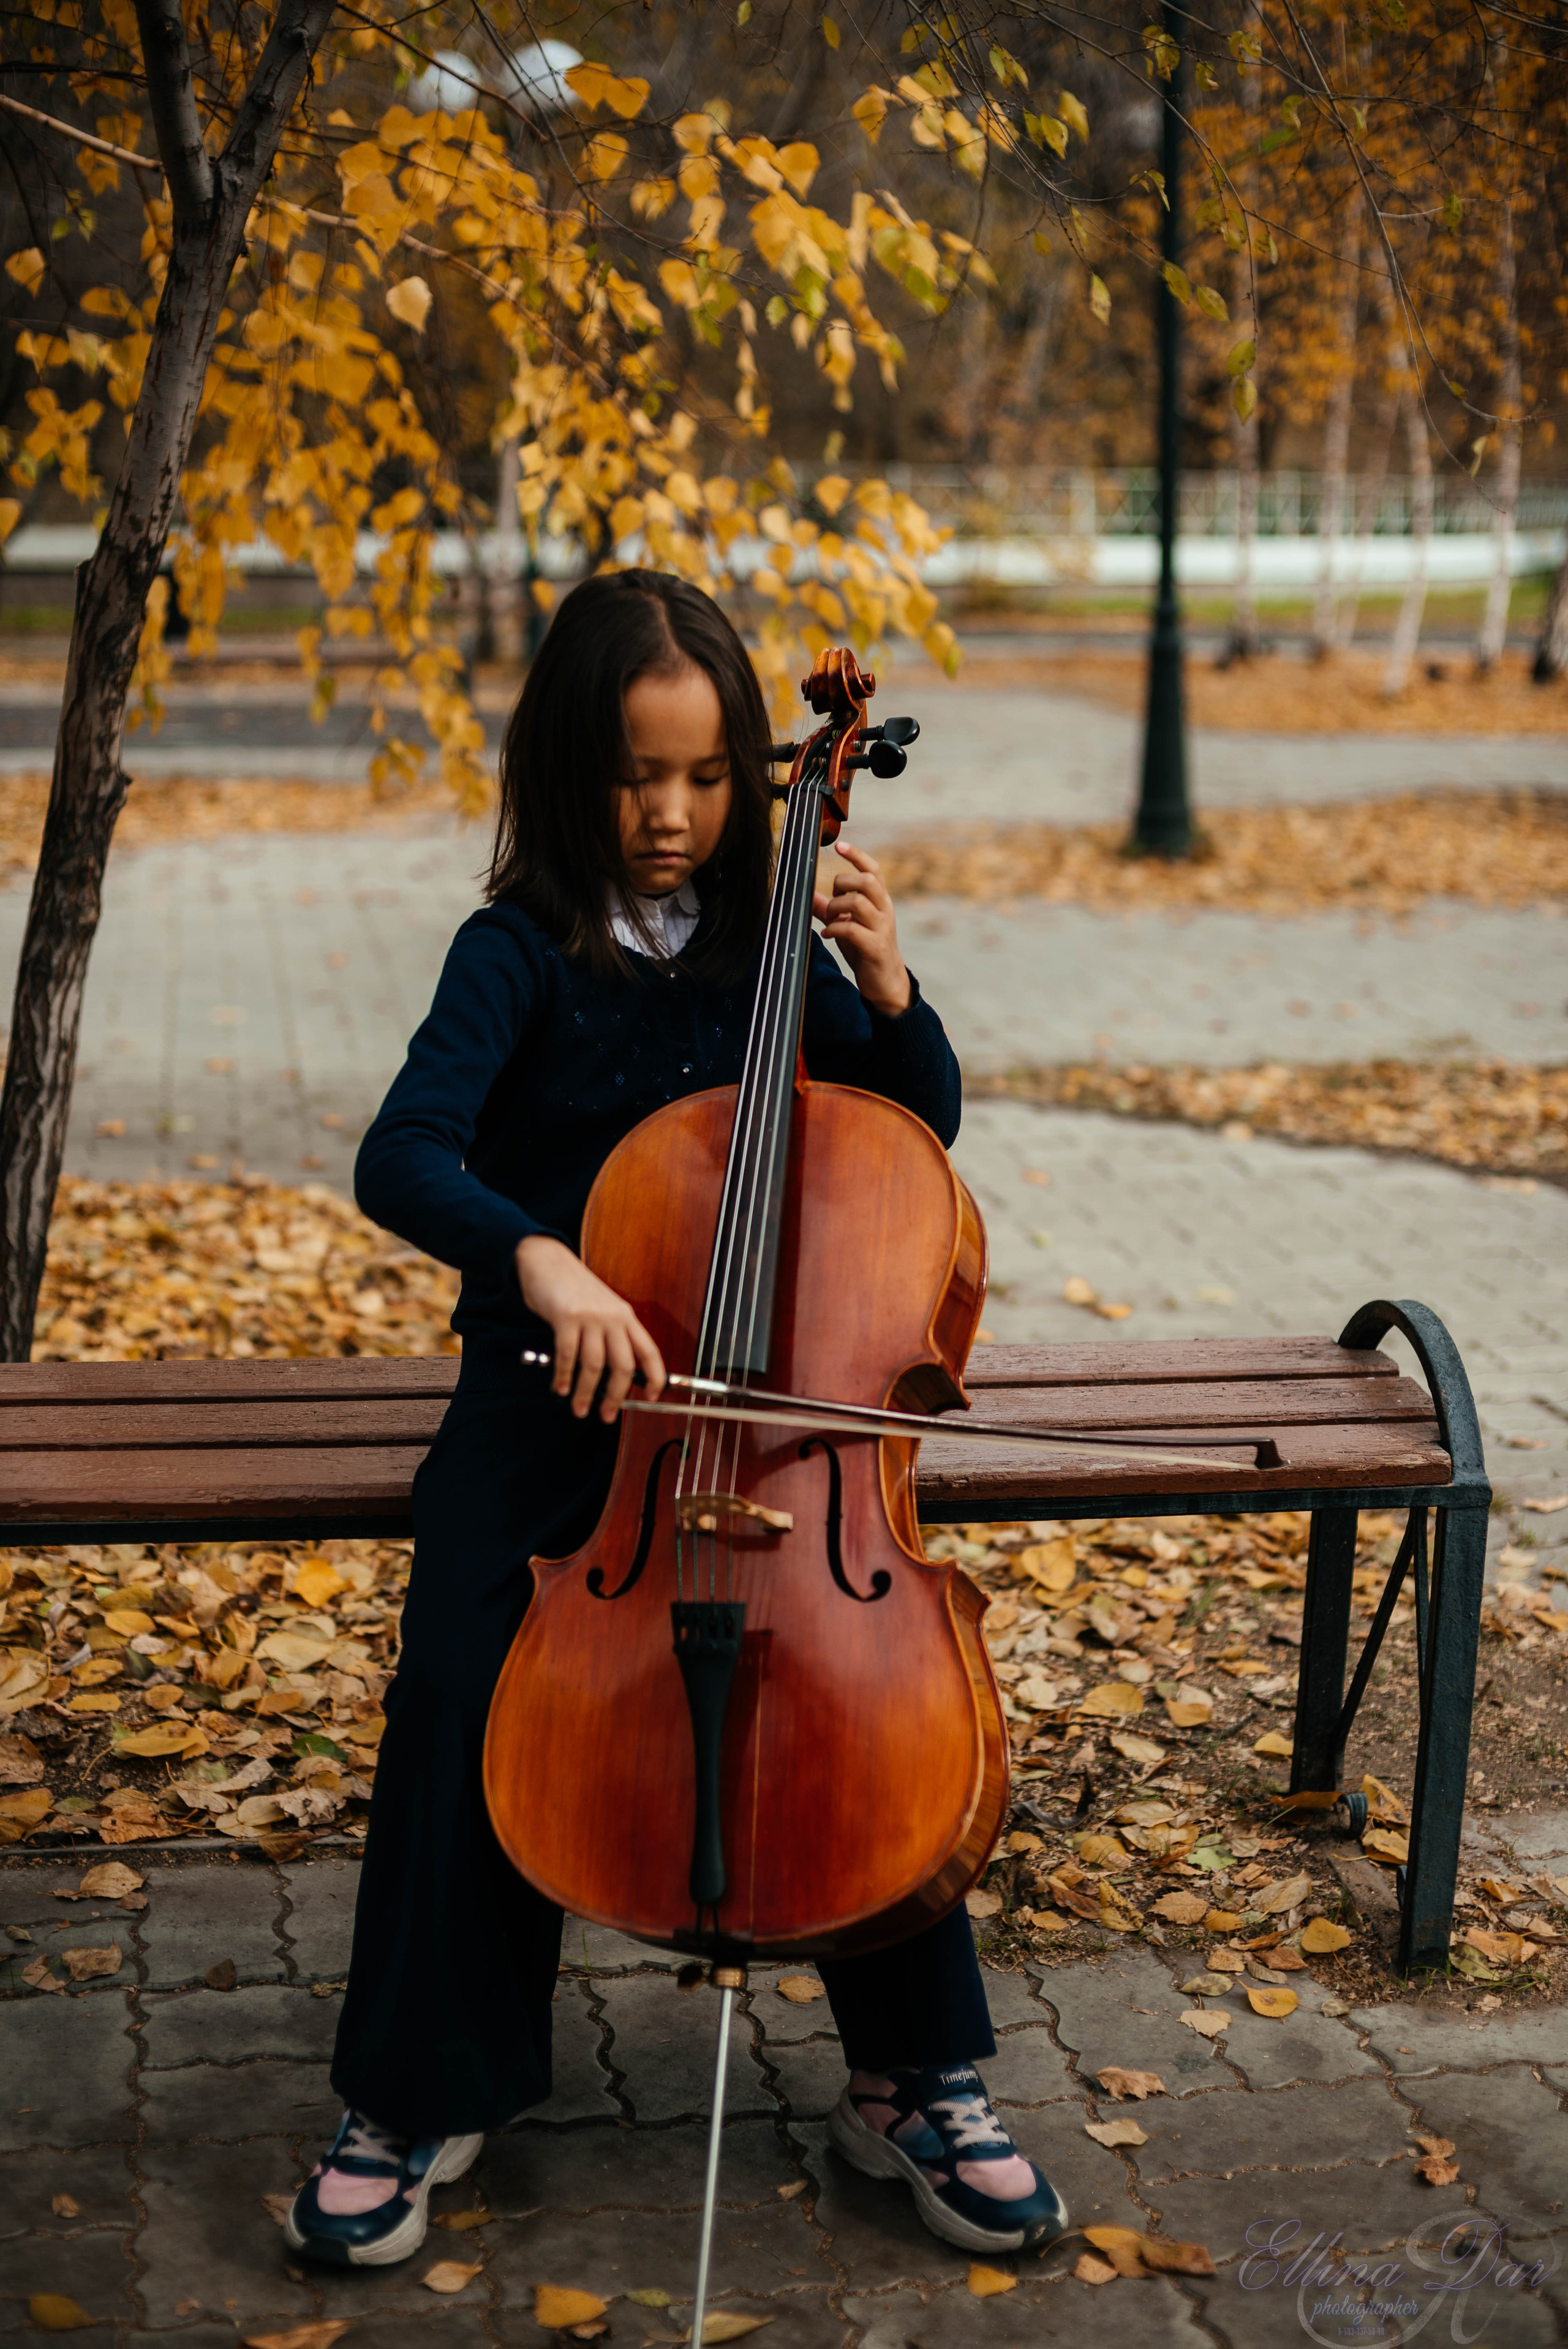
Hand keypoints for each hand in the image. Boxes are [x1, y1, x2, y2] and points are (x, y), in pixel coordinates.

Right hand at [515, 1235, 665, 1420]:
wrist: (546, 1260)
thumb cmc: (573, 1289)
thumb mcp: (602, 1308)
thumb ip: (612, 1336)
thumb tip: (617, 1375)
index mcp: (625, 1316)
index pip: (649, 1351)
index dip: (655, 1377)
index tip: (653, 1396)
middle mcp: (612, 1317)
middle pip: (624, 1365)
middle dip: (615, 1396)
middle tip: (606, 1415)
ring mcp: (590, 1316)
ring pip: (594, 1365)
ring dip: (586, 1393)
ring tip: (579, 1408)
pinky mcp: (566, 1317)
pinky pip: (568, 1355)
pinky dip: (564, 1376)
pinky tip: (560, 1387)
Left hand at [812, 840, 911, 1015]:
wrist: (885, 981)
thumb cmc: (865, 949)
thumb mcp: (848, 924)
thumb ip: (830, 909)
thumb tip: (808, 894)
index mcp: (880, 901)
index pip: (873, 870)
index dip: (857, 856)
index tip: (839, 846)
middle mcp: (884, 910)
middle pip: (867, 881)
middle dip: (843, 883)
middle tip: (833, 898)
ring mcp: (882, 928)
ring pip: (858, 902)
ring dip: (836, 907)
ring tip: (829, 918)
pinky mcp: (875, 947)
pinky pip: (853, 929)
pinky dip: (835, 928)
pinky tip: (828, 934)